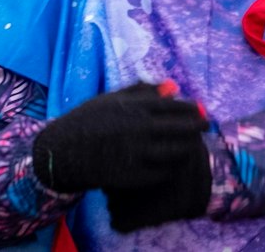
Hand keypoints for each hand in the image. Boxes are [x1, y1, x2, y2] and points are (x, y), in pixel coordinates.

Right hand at [32, 83, 208, 195]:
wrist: (59, 152)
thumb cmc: (87, 121)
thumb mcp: (111, 99)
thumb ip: (142, 91)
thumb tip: (172, 87)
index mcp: (135, 107)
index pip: (177, 106)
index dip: (193, 109)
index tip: (200, 111)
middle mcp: (139, 129)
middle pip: (183, 128)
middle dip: (199, 127)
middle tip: (205, 127)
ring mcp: (136, 154)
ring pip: (178, 151)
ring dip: (189, 147)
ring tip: (192, 144)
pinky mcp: (130, 176)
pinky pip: (163, 172)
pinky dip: (173, 166)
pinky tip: (174, 162)